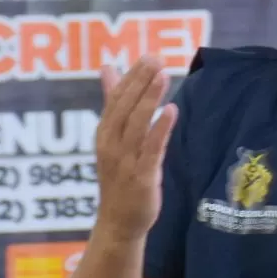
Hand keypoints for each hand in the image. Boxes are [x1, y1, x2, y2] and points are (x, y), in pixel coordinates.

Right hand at [94, 55, 179, 242]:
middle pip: (124, 108)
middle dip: (139, 82)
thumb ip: (112, 101)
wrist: (119, 221)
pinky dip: (159, 129)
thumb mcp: (112, 136)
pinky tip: (171, 111)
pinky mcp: (142, 176)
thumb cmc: (118, 175)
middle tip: (155, 59)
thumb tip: (108, 67)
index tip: (148, 56)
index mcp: (104, 132)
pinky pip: (151, 149)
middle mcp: (111, 144)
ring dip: (149, 99)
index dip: (131, 76)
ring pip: (136, 125)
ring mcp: (125, 161)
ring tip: (162, 76)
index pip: (116, 98)